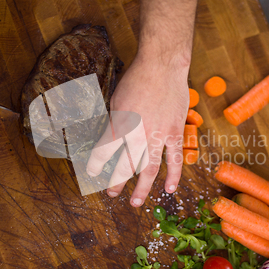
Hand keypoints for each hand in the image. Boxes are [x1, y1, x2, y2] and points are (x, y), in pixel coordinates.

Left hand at [86, 0, 198, 206]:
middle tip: (111, 193)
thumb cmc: (136, 78)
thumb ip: (115, 121)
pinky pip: (175, 159)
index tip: (92, 173)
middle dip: (116, 182)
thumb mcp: (116, 99)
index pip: (103, 153)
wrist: (162, 65)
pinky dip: (173, 175)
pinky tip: (169, 189)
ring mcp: (158, 136)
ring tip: (135, 203)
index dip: (96, 166)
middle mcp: (137, 135)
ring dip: (142, 189)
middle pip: (125, 166)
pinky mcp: (175, 133)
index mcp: (120, 125)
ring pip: (149, 169)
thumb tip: (112, 137)